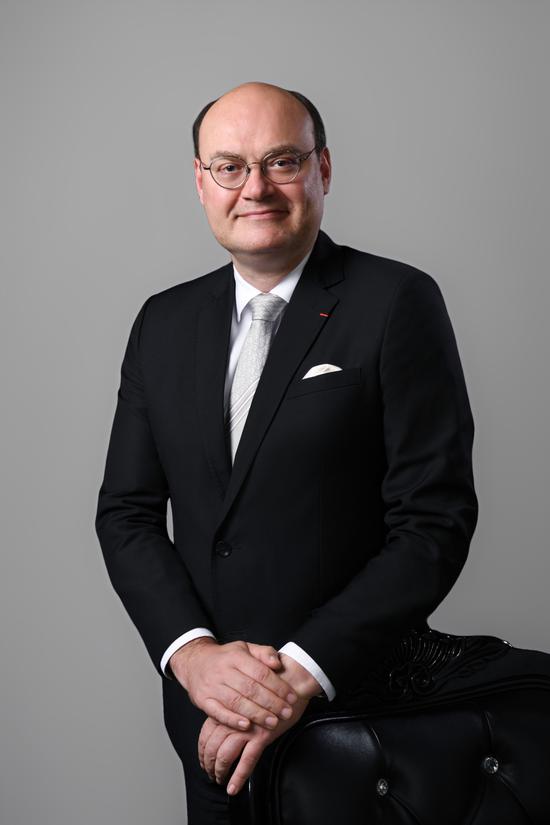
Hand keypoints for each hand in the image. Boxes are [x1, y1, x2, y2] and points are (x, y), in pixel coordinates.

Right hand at [169, 638, 297, 731]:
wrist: (195, 662)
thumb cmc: (226, 657)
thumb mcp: (245, 648)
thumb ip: (264, 653)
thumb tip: (277, 663)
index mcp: (236, 657)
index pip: (260, 672)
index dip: (278, 686)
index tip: (291, 697)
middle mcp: (223, 671)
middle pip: (250, 689)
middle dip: (271, 703)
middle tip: (286, 713)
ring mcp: (211, 687)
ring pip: (236, 702)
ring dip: (256, 714)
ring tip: (273, 722)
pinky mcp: (203, 701)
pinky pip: (218, 713)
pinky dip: (232, 721)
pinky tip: (246, 726)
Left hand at [198, 652, 322, 793]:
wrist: (292, 680)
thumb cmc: (271, 685)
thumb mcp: (246, 692)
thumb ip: (235, 705)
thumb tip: (227, 720)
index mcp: (228, 707)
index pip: (206, 733)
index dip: (202, 749)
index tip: (203, 759)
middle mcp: (234, 719)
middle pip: (212, 746)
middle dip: (208, 763)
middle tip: (209, 773)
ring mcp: (247, 729)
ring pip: (225, 756)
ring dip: (219, 771)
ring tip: (218, 780)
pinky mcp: (262, 736)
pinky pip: (247, 762)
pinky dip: (238, 777)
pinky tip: (233, 788)